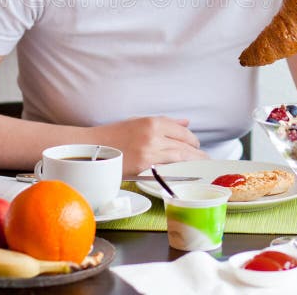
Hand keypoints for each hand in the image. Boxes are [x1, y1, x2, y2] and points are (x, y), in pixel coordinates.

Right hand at [92, 116, 207, 173]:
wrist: (92, 148)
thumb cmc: (114, 136)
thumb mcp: (138, 123)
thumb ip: (164, 123)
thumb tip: (186, 122)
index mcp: (152, 122)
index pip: (182, 131)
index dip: (192, 140)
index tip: (196, 146)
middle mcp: (153, 135)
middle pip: (185, 144)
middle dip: (197, 153)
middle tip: (204, 159)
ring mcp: (150, 152)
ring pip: (181, 157)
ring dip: (193, 162)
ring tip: (200, 166)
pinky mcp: (145, 167)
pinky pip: (168, 169)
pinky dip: (179, 171)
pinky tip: (185, 174)